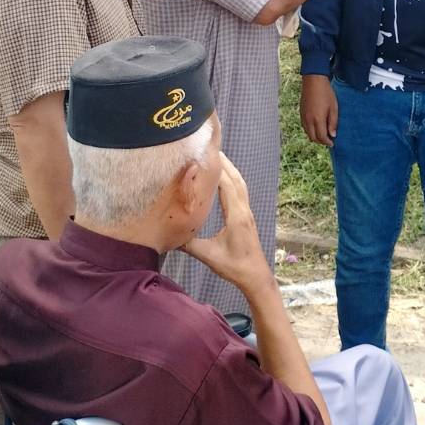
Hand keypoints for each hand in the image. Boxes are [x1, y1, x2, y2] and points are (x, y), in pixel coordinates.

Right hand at [182, 156, 275, 294]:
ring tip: (216, 157)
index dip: (216, 168)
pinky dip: (233, 179)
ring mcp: (247, 212)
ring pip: (240, 183)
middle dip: (223, 162)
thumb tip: (167, 234)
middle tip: (209, 147)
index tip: (203, 155)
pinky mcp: (247, 216)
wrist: (256, 276)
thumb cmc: (235, 267)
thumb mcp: (208, 256)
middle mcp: (244, 209)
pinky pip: (241, 191)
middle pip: (236, 178)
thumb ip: (188, 244)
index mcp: (236, 215)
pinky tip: (225, 179)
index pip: (227, 185)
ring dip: (230, 169)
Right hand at [300, 74, 338, 145]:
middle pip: (313, 138)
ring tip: (323, 134)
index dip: (327, 142)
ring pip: (308, 133)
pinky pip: (304, 127)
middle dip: (321, 142)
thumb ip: (333, 123)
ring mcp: (303, 117)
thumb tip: (332, 135)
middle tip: (328, 140)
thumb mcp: (333, 108)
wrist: (313, 81)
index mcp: (318, 119)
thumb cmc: (326, 93)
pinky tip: (316, 127)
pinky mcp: (301, 113)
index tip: (332, 143)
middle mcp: (308, 120)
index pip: (321, 137)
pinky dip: (310, 131)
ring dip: (315, 137)